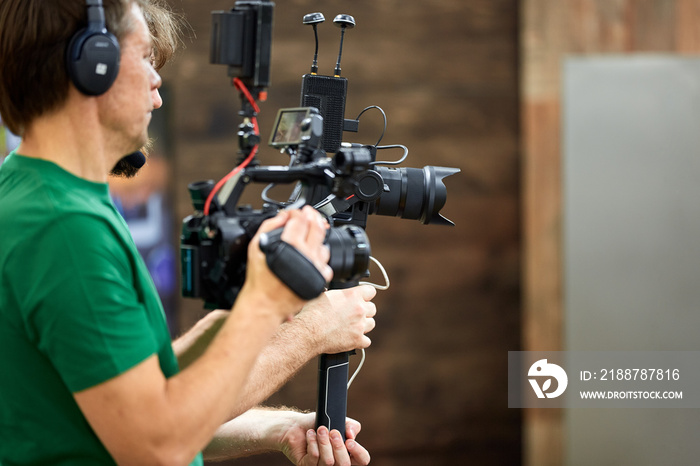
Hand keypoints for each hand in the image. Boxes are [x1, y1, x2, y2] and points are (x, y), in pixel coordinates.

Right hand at [245, 206, 331, 320]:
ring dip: (318, 238)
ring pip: (324, 245)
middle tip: (309, 214)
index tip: (294, 212)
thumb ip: (269, 226)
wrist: (265, 303)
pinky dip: (320, 258)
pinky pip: (326, 263)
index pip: (300, 219)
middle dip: (313, 216)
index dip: (297, 212)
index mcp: (291, 245)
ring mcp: (315, 268)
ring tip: (309, 237)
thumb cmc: (260, 279)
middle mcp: (306, 255)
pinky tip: (311, 256)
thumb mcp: (257, 246)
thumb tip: (283, 216)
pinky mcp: (320, 279)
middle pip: (317, 227)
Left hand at [280, 413, 369, 465]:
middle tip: (332, 432)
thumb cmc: (318, 424)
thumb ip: (351, 425)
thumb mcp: (338, 420)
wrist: (296, 425)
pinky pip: (314, 458)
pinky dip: (312, 442)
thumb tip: (351, 435)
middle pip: (345, 464)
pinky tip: (310, 434)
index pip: (362, 460)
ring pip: (328, 461)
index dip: (358, 452)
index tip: (350, 441)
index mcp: (347, 453)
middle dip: (338, 446)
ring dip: (323, 441)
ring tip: (319, 430)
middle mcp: (336, 463)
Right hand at [296, 285, 376, 354]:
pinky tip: (350, 338)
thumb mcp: (325, 295)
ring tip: (351, 326)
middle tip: (352, 314)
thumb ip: (339, 294)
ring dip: (363, 325)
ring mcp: (360, 325)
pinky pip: (366, 341)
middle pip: (372, 308)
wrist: (309, 332)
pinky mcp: (357, 340)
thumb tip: (337, 293)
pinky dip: (360, 341)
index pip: (371, 291)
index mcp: (353, 295)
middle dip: (364, 311)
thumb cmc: (313, 313)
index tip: (361, 298)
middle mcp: (359, 309)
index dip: (365, 295)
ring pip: (371, 324)